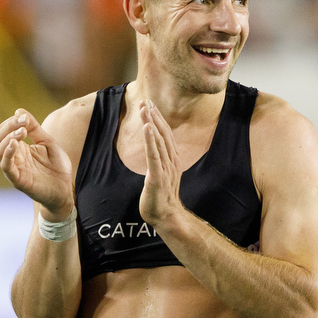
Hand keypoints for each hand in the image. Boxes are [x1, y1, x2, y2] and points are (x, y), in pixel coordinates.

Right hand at [0, 109, 73, 220]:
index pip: (5, 130)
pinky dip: (7, 154)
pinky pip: (5, 166)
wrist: (65, 191)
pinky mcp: (17, 180)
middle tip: (23, 122)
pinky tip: (15, 144)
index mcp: (19, 147)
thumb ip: (35, 129)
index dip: (12, 121)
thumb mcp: (48, 142)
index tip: (24, 117)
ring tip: (22, 132)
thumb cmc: (57, 168)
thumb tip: (19, 110)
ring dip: (8, 138)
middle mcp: (13, 157)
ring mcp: (14, 168)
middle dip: (9, 126)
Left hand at [137, 100, 185, 227]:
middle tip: (146, 101)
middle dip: (154, 116)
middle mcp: (172, 161)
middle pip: (163, 133)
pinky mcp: (157, 177)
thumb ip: (160, 159)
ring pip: (158, 141)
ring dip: (151, 123)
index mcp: (173, 159)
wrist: (165, 215)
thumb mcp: (161, 173)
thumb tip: (154, 148)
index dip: (158, 119)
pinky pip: (153, 155)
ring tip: (145, 109)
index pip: (166, 134)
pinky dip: (150, 140)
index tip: (150, 105)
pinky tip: (147, 127)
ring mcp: (166, 169)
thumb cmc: (161, 196)